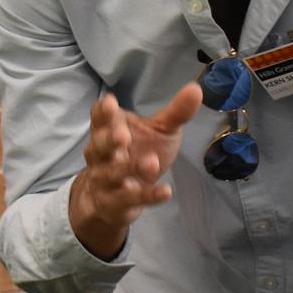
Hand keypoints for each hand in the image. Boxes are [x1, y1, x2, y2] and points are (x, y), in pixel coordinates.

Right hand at [69, 83, 202, 258]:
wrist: (117, 199)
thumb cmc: (138, 154)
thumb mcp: (159, 132)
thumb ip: (175, 113)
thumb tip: (195, 89)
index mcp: (109, 131)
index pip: (99, 118)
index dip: (103, 112)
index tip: (111, 103)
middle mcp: (101, 155)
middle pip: (97, 146)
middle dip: (108, 140)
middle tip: (123, 136)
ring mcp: (105, 180)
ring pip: (109, 174)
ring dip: (128, 169)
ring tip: (151, 163)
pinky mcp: (115, 203)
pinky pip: (128, 199)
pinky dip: (147, 196)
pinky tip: (165, 191)